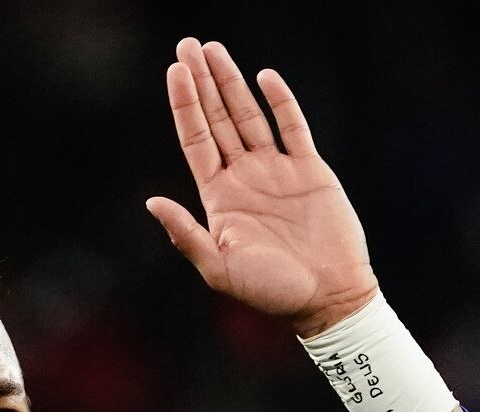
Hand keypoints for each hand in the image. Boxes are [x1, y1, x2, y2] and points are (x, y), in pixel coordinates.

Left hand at [146, 38, 378, 337]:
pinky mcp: (310, 171)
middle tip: (188, 45)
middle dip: (203, 82)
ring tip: (215, 50)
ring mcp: (277, 172)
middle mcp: (245, 178)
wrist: (328, 299)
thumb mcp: (220, 269)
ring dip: (232, 83)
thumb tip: (152, 202)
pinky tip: (264, 77)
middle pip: (218, 119)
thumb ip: (186, 235)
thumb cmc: (272, 293)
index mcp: (220, 197)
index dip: (185, 105)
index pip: (196, 140)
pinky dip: (281, 101)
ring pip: (250, 116)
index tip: (175, 70)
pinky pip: (293, 127)